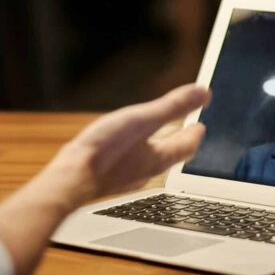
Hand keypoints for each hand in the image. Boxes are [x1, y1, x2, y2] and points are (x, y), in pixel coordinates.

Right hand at [50, 84, 209, 203]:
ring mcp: (125, 177)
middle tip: (183, 133)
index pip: (185, 146)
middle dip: (178, 142)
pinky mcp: (106, 179)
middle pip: (169, 155)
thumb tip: (203, 93)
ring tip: (153, 140)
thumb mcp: (142, 120)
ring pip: (148, 162)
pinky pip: (127, 165)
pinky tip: (121, 152)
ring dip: (155, 149)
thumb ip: (172, 107)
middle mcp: (145, 171)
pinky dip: (133, 155)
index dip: (195, 135)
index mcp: (158, 157)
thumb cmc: (105, 150)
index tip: (200, 126)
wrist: (71, 181)